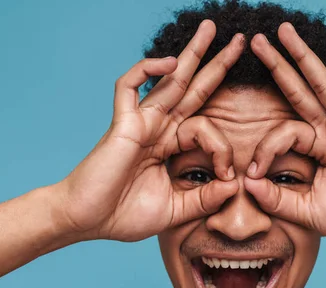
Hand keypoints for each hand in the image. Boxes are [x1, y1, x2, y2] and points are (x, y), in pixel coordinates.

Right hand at [52, 21, 243, 241]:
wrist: (86, 221)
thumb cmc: (123, 216)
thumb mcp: (175, 210)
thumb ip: (204, 199)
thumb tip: (234, 185)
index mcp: (170, 147)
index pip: (206, 128)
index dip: (223, 148)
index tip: (227, 176)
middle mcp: (158, 129)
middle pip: (193, 89)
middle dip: (216, 64)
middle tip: (239, 41)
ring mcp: (140, 123)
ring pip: (170, 80)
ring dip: (192, 53)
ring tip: (211, 28)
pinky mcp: (122, 123)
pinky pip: (130, 86)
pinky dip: (147, 70)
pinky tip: (169, 62)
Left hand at [244, 23, 325, 246]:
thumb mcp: (306, 211)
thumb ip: (276, 199)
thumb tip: (246, 183)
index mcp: (317, 148)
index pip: (283, 131)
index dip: (264, 149)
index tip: (252, 175)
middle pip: (301, 91)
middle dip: (279, 66)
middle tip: (257, 40)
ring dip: (305, 57)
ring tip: (283, 33)